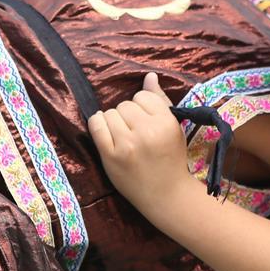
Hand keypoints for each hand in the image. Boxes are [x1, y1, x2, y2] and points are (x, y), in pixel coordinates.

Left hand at [88, 74, 189, 212]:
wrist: (166, 194)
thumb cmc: (171, 158)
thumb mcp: (173, 128)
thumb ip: (160, 100)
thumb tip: (149, 76)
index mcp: (166, 122)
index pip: (143, 97)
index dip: (143, 107)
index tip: (146, 120)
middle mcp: (147, 131)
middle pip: (125, 105)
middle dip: (128, 115)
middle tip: (134, 131)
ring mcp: (127, 144)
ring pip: (110, 114)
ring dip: (113, 121)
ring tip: (123, 135)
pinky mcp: (111, 156)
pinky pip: (96, 126)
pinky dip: (98, 124)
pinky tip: (106, 131)